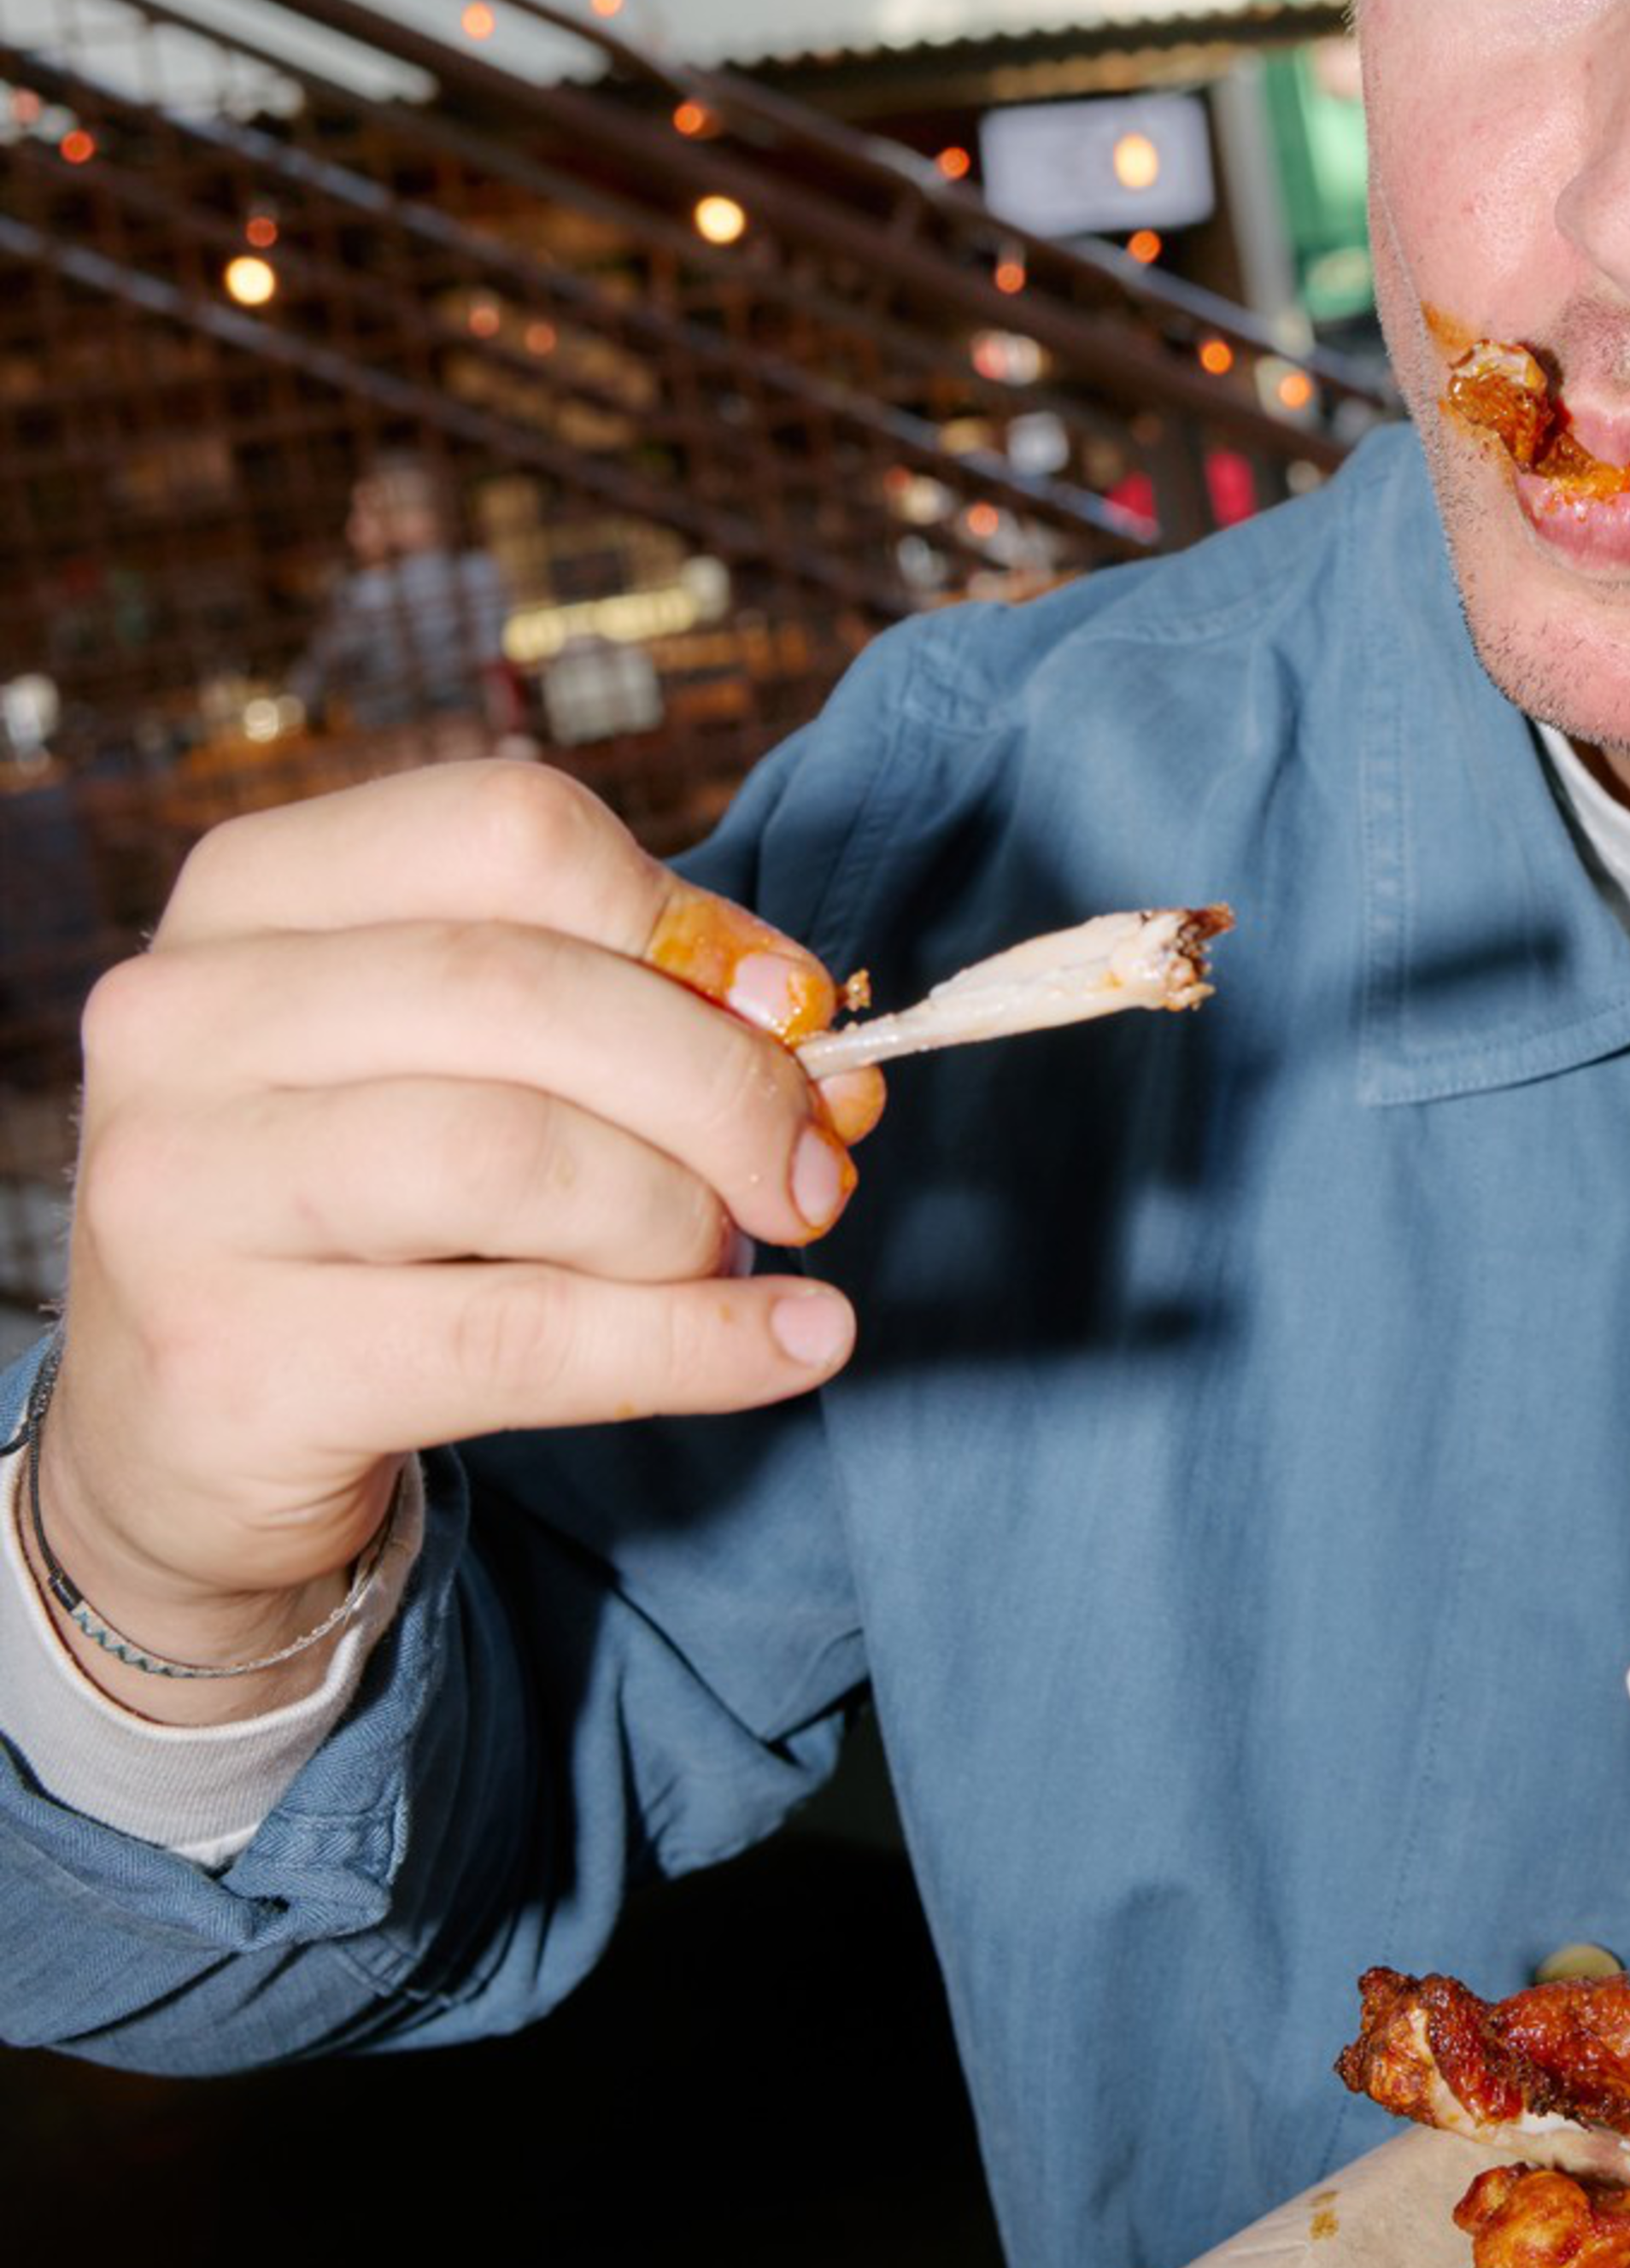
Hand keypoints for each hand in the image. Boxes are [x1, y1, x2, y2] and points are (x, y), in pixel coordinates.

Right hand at [46, 762, 884, 1707]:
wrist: (187, 1435)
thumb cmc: (363, 1212)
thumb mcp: (463, 1068)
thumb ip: (621, 1013)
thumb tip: (806, 1028)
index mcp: (249, 893)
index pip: (509, 831)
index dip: (683, 916)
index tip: (792, 1011)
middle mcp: (182, 1019)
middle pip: (521, 990)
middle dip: (718, 1084)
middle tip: (811, 1168)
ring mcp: (180, 1194)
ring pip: (513, 1157)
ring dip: (684, 1217)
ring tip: (740, 1256)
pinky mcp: (229, 1370)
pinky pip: (519, 1340)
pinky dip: (698, 1343)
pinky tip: (800, 1341)